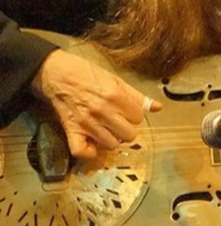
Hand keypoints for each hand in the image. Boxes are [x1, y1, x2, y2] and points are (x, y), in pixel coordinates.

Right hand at [30, 49, 161, 159]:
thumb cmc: (87, 74)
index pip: (138, 118)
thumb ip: (137, 96)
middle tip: (118, 122)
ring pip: (111, 145)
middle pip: (129, 135)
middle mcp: (102, 112)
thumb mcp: (116, 80)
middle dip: (127, 129)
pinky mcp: (71, 130)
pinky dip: (88, 152)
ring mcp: (86, 123)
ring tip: (106, 129)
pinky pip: (82, 151)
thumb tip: (158, 107)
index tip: (126, 111)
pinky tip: (92, 144)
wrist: (57, 73)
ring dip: (111, 139)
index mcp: (115, 97)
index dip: (134, 115)